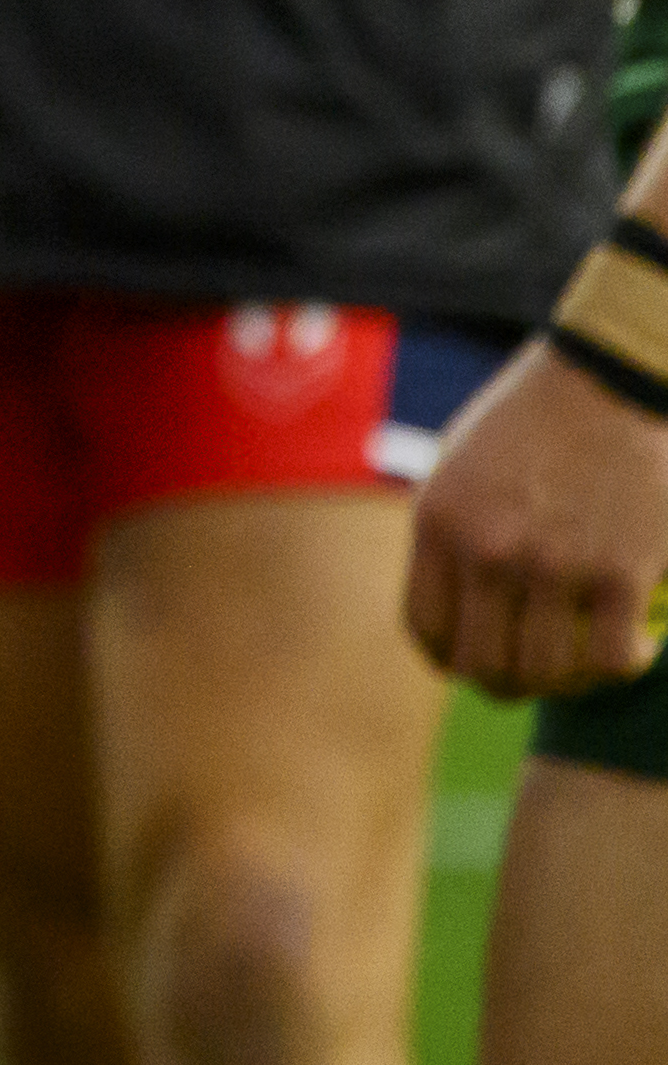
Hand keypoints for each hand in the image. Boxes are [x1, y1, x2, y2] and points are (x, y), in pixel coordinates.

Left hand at [406, 341, 667, 701]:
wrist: (604, 380)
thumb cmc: (530, 421)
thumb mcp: (457, 468)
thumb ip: (450, 534)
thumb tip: (450, 605)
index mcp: (438, 523)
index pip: (427, 629)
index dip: (449, 660)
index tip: (473, 661)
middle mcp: (487, 549)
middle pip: (484, 665)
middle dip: (504, 684)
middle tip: (532, 677)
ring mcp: (553, 564)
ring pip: (547, 673)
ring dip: (565, 682)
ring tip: (582, 663)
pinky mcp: (620, 571)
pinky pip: (614, 660)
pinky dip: (624, 665)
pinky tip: (636, 644)